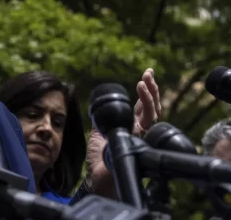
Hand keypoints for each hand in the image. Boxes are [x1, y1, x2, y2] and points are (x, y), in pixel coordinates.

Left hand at [83, 68, 161, 197]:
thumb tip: (97, 106)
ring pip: (153, 112)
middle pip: (152, 107)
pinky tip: (141, 95)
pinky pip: (149, 123)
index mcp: (131, 127)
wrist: (99, 177)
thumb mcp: (98, 134)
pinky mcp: (143, 141)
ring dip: (149, 95)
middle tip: (148, 73)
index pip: (142, 107)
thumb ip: (101, 120)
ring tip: (143, 81)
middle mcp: (140, 131)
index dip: (145, 92)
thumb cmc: (99, 160)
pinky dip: (146, 107)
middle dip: (151, 89)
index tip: (145, 76)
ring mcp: (143, 136)